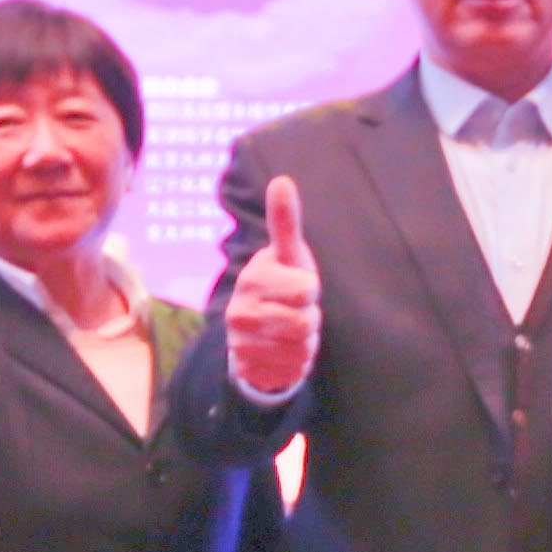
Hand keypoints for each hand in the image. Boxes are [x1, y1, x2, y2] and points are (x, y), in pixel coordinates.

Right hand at [228, 172, 321, 400]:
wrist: (254, 331)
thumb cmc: (281, 284)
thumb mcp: (288, 254)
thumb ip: (286, 221)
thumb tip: (282, 180)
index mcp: (253, 279)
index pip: (307, 290)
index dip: (310, 290)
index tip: (297, 285)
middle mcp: (240, 311)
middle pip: (306, 322)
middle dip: (309, 318)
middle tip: (294, 311)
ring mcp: (241, 344)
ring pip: (301, 349)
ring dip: (303, 342)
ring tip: (287, 330)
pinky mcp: (248, 370)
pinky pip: (293, 370)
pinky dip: (295, 363)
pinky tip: (281, 351)